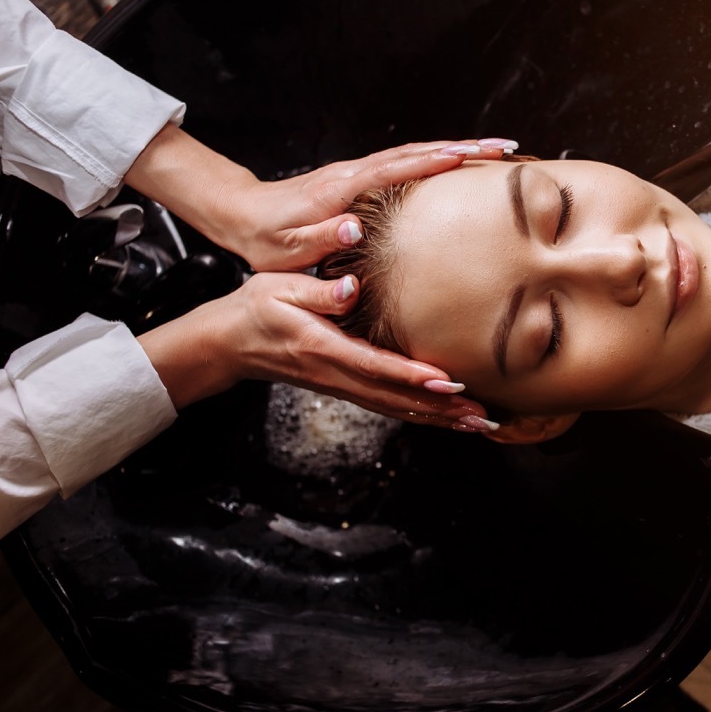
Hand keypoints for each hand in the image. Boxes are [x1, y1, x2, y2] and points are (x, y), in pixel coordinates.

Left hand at [125, 128, 515, 271]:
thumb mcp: (289, 248)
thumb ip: (322, 238)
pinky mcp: (362, 179)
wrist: (242, 214)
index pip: (396, 168)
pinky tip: (460, 163)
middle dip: (463, 146)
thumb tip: (354, 228)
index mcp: (342, 188)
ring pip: (415, 153)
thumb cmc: (267, 238)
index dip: (434, 161)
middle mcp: (355, 172)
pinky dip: (437, 158)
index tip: (470, 155)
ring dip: (457, 147)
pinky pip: (408, 163)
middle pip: (417, 152)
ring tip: (496, 150)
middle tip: (504, 147)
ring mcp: (360, 172)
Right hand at [138, 271, 495, 430]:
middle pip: (396, 398)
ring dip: (439, 419)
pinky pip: (389, 406)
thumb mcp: (278, 288)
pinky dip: (422, 415)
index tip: (448, 382)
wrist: (229, 342)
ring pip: (397, 408)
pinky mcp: (347, 388)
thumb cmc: (255, 308)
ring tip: (478, 424)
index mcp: (322, 348)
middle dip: (441, 410)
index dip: (412, 376)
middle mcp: (336, 374)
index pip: (375, 365)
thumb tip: (352, 288)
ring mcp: (342, 386)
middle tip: (481, 416)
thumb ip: (318, 291)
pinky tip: (448, 418)